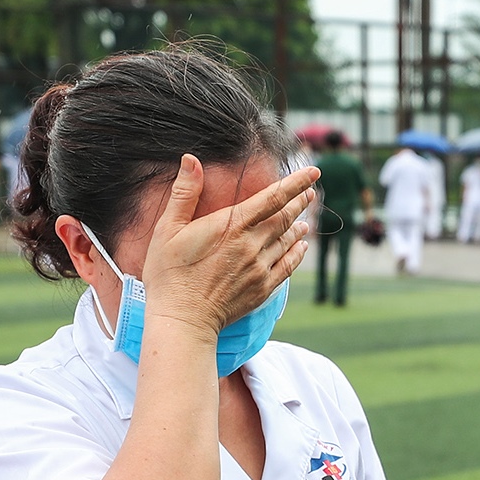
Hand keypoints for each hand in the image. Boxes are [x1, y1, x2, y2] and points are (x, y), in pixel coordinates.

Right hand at [140, 154, 315, 336]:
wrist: (183, 320)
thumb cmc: (169, 274)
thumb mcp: (167, 229)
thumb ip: (184, 193)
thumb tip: (191, 159)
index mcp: (232, 226)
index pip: (272, 198)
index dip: (294, 183)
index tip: (312, 171)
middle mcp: (252, 245)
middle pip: (284, 217)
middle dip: (299, 201)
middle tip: (310, 190)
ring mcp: (260, 268)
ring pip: (288, 241)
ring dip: (298, 226)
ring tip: (305, 218)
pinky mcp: (262, 289)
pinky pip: (288, 266)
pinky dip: (297, 253)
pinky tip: (301, 246)